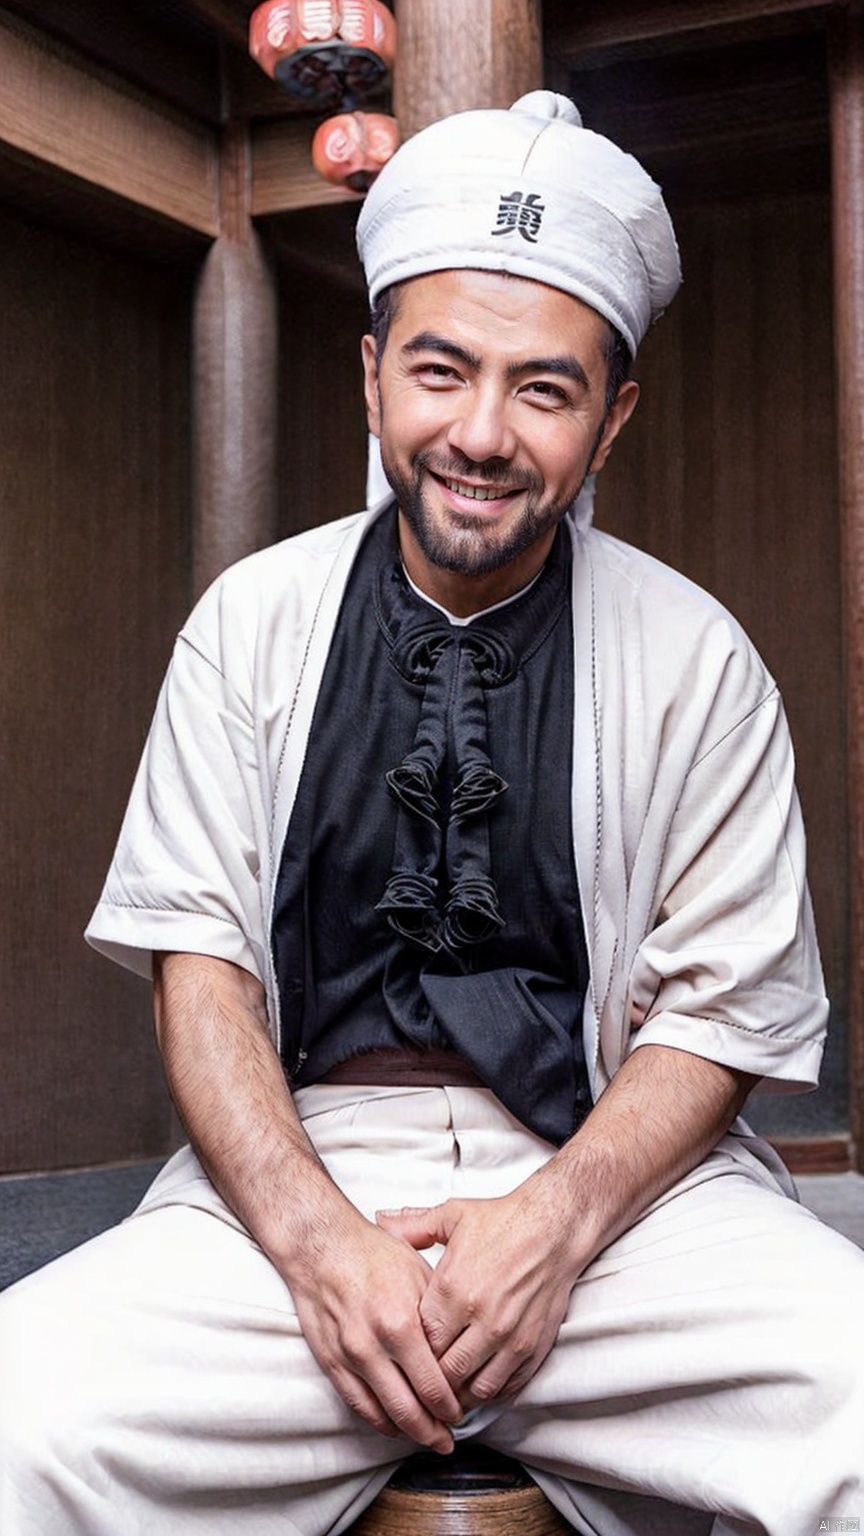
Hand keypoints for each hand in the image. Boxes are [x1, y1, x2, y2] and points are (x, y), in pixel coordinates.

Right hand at [283, 1192, 462, 1452]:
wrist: (322, 1245)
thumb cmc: (372, 1253)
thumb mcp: (419, 1274)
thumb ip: (438, 1317)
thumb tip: (460, 1351)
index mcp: (401, 1323)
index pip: (435, 1385)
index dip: (452, 1407)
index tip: (462, 1412)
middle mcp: (374, 1346)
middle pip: (411, 1409)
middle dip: (434, 1431)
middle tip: (448, 1440)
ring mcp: (349, 1358)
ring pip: (384, 1415)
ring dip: (409, 1432)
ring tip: (426, 1437)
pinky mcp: (330, 1362)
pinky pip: (358, 1406)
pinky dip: (379, 1422)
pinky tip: (393, 1425)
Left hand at [376, 1179, 577, 1409]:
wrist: (554, 1227)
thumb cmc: (504, 1220)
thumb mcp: (452, 1216)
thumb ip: (413, 1225)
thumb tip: (381, 1220)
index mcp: (454, 1290)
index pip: (420, 1342)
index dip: (411, 1352)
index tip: (407, 1355)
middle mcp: (481, 1319)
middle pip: (445, 1373)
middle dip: (432, 1381)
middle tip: (423, 1383)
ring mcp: (509, 1338)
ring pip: (475, 1389)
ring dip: (460, 1393)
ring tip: (448, 1391)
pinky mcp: (533, 1348)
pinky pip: (506, 1387)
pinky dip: (489, 1392)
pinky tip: (478, 1383)